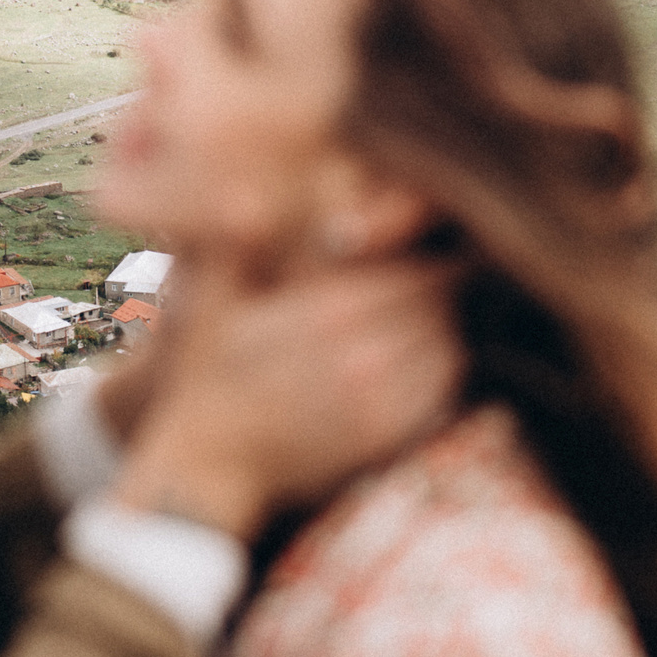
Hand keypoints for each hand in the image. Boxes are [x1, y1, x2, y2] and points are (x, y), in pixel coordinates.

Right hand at [111, 255, 463, 540]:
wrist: (205, 464)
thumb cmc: (204, 376)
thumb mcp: (206, 300)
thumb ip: (234, 244)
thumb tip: (241, 192)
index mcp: (328, 309)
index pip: (417, 271)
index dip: (437, 255)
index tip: (442, 244)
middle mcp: (364, 353)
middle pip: (442, 308)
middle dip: (447, 291)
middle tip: (452, 276)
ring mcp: (379, 402)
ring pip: (451, 351)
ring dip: (449, 331)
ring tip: (439, 318)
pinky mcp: (384, 439)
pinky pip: (439, 397)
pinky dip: (443, 375)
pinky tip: (425, 363)